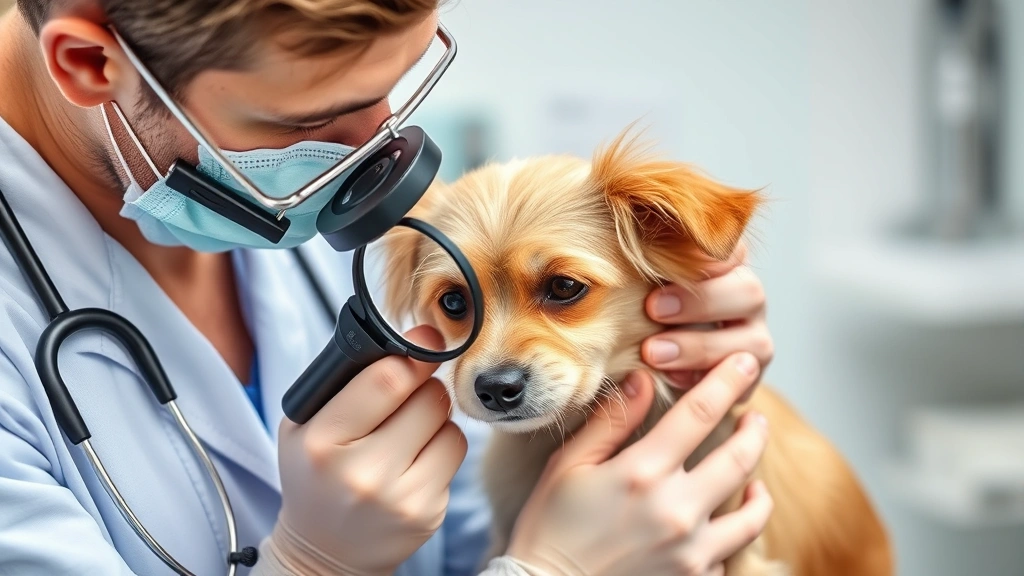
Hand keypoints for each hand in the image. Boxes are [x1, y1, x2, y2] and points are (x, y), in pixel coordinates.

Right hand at [258, 326, 467, 575]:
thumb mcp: (305, 426)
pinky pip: (455, 452)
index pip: (385, 381)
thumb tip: (410, 341)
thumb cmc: (315, 475)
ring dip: (435, 416)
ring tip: (408, 428)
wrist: (324, 552)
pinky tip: (416, 457)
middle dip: (424, 385)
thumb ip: (345, 383)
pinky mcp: (428, 513)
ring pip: (449, 423)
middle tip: (410, 390)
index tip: (426, 338)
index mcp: (322, 442)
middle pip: (427, 398)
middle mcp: (361, 473)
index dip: (414, 353)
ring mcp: (400, 497)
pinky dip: (442, 445)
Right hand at [504, 353, 771, 575]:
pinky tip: (720, 525)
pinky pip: (729, 554)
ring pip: (751, 515)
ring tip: (755, 477)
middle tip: (755, 418)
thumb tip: (644, 379)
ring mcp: (691, 551)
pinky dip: (729, 536)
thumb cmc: (550, 528)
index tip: (743, 363)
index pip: (699, 414)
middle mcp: (675, 510)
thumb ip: (610, 422)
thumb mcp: (569, 467)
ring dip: (758, 489)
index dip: (727, 382)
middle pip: (739, 459)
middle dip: (754, 432)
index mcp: (641, 473)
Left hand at [642, 241, 772, 397]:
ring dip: (699, 347)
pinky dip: (703, 378)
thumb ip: (640, 263)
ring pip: (753, 341)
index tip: (662, 262)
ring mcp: (755, 337)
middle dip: (700, 301)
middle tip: (652, 309)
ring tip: (652, 352)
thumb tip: (610, 240)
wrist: (651, 362)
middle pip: (748, 291)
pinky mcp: (749, 375)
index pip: (732, 247)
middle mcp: (747, 297)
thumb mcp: (641, 281)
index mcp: (726, 264)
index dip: (705, 254)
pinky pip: (741, 380)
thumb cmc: (641, 308)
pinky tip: (669, 376)